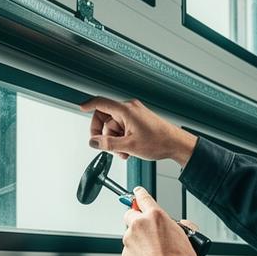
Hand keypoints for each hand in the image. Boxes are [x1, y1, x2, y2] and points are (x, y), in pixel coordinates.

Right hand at [80, 96, 198, 167]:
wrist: (176, 144)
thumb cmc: (158, 141)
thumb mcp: (129, 146)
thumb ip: (108, 144)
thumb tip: (93, 142)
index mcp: (126, 110)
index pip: (101, 103)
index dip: (89, 105)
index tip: (80, 107)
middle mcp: (129, 109)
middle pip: (105, 118)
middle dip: (104, 135)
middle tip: (105, 147)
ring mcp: (134, 114)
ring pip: (114, 126)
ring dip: (115, 141)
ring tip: (124, 152)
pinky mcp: (138, 120)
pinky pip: (123, 128)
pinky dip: (122, 139)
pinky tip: (128, 150)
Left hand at [121, 187, 199, 255]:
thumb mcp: (186, 236)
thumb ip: (179, 226)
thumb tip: (181, 225)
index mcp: (155, 215)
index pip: (143, 198)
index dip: (139, 194)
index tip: (137, 192)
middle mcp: (140, 224)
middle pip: (130, 214)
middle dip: (136, 219)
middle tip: (146, 228)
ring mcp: (130, 238)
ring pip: (129, 232)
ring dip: (137, 237)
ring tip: (152, 249)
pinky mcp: (126, 252)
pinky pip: (129, 248)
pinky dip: (136, 251)